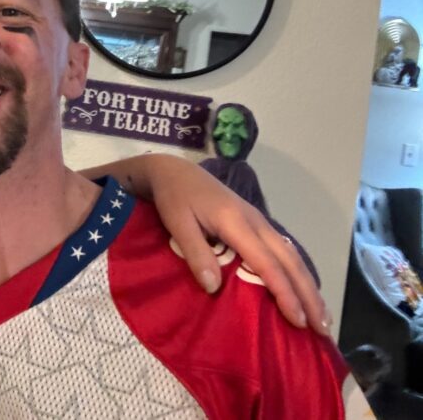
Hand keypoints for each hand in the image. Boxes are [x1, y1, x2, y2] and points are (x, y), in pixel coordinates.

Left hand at [139, 155, 329, 334]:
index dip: (284, 293)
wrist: (175, 171)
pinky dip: (297, 272)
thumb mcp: (177, 223)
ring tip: (321, 316)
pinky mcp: (256, 223)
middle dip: (309, 295)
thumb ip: (196, 253)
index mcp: (237, 222)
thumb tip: (214, 288)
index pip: (267, 263)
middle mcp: (256, 222)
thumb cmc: (175, 197)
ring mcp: (258, 221)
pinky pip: (283, 251)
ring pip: (292, 256)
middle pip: (290, 261)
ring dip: (308, 285)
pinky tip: (302, 289)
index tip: (298, 321)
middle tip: (323, 329)